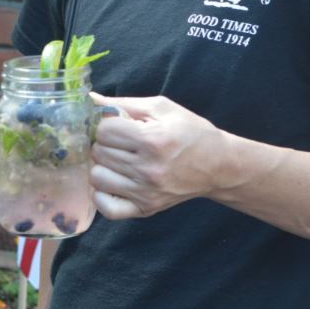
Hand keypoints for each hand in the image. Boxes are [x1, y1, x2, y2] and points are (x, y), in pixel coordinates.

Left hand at [89, 94, 223, 219]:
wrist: (218, 165)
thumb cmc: (190, 132)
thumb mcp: (162, 108)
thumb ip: (125, 104)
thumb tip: (92, 99)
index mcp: (152, 140)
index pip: (104, 131)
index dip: (107, 124)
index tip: (118, 125)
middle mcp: (147, 169)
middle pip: (99, 153)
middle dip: (105, 143)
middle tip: (119, 141)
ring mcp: (146, 192)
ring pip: (97, 178)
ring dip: (103, 166)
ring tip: (117, 159)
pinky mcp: (146, 209)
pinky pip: (107, 207)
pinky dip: (103, 194)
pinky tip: (114, 181)